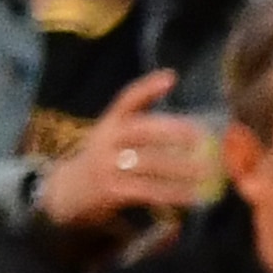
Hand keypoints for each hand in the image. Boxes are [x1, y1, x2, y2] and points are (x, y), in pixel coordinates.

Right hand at [34, 71, 204, 227]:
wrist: (65, 192)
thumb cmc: (103, 162)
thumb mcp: (112, 138)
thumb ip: (141, 131)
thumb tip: (192, 130)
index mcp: (108, 123)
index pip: (127, 100)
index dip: (148, 88)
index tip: (172, 77)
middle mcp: (105, 141)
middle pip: (141, 131)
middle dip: (172, 131)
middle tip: (202, 136)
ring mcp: (107, 166)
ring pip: (149, 163)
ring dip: (181, 168)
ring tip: (207, 170)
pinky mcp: (111, 191)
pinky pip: (148, 190)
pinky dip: (173, 193)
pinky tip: (194, 195)